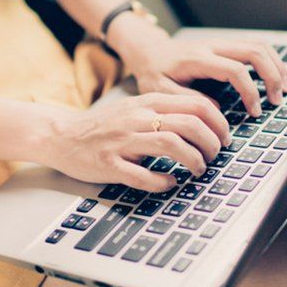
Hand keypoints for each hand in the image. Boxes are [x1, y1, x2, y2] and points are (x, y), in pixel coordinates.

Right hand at [38, 93, 230, 191]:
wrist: (61, 134)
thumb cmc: (103, 126)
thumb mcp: (135, 109)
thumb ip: (164, 112)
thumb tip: (204, 124)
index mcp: (147, 103)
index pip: (196, 104)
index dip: (219, 123)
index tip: (224, 137)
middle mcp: (137, 118)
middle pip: (189, 124)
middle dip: (212, 143)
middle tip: (215, 156)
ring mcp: (123, 141)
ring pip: (171, 144)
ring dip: (193, 160)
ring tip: (198, 170)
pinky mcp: (110, 164)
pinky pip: (143, 175)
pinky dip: (163, 182)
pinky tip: (170, 183)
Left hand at [107, 15, 286, 116]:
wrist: (149, 52)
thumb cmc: (153, 74)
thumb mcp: (160, 91)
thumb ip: (187, 100)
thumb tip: (216, 109)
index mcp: (197, 58)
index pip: (234, 70)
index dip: (250, 91)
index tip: (255, 112)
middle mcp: (212, 46)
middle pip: (254, 51)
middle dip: (272, 76)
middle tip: (277, 100)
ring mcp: (220, 44)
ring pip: (258, 45)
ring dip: (276, 66)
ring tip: (285, 89)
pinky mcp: (225, 47)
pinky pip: (254, 47)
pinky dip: (272, 60)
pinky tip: (285, 73)